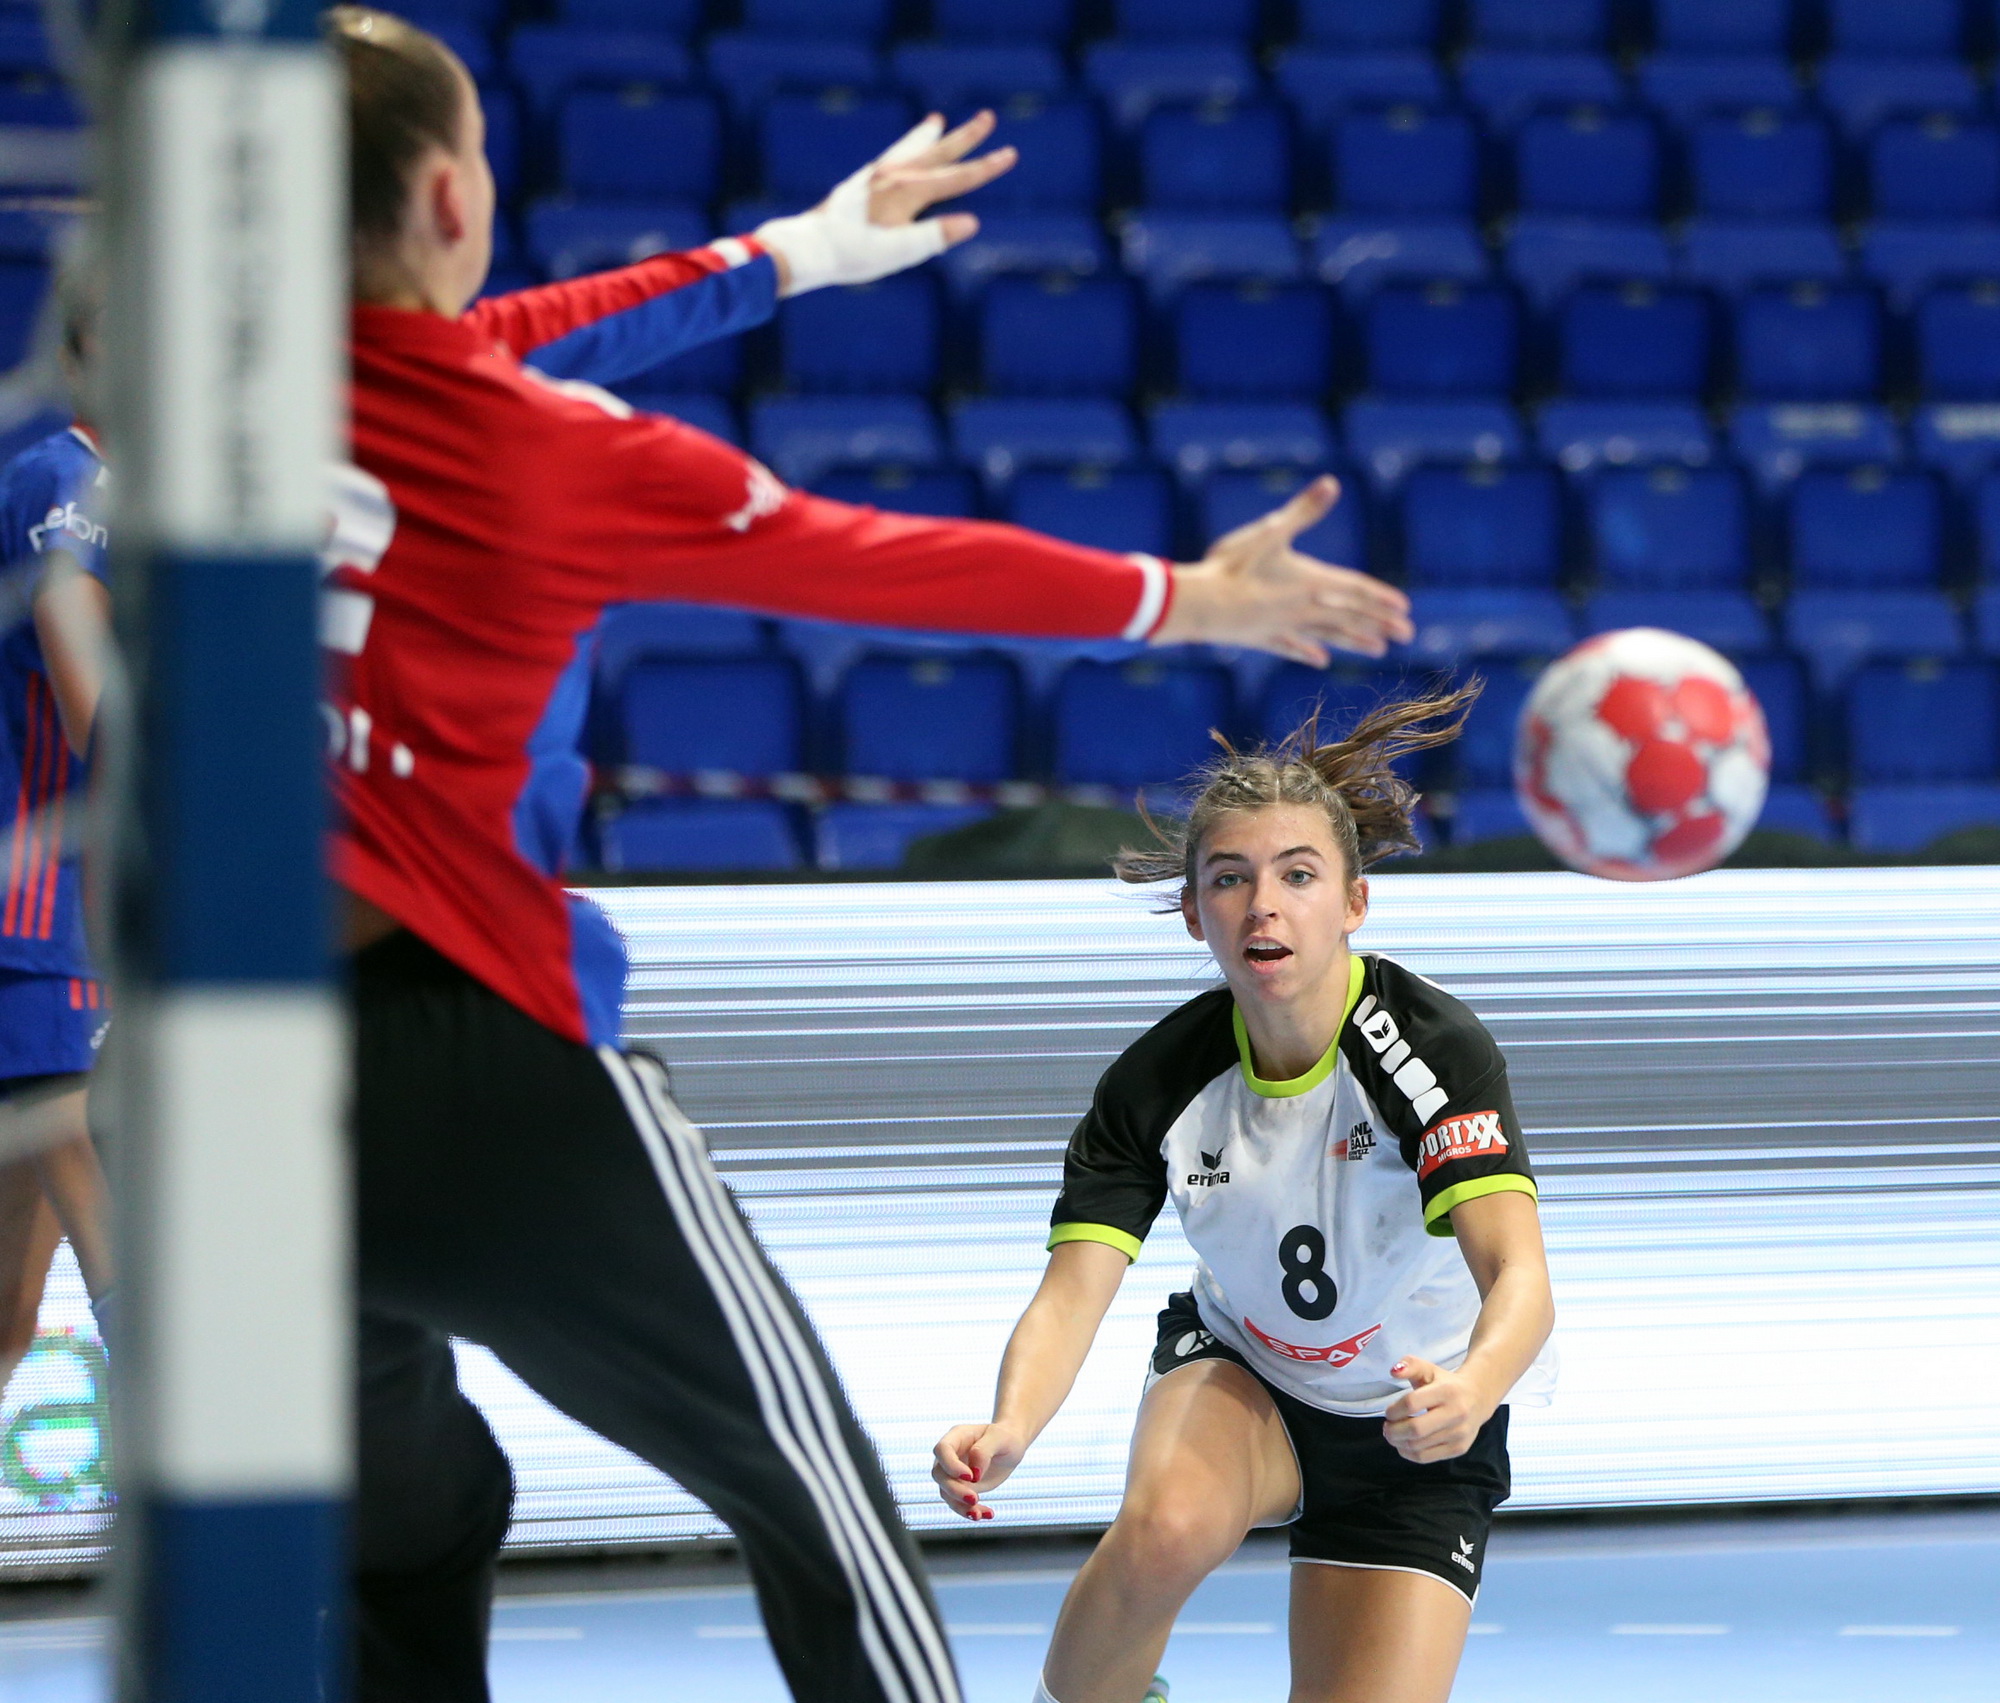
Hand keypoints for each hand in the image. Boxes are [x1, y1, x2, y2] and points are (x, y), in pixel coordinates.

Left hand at [755, 112, 1017, 296]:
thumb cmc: (852, 255)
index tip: (1010, 153)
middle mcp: (893, 177)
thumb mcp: (898, 253)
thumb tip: (971, 223)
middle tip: (988, 117)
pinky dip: (904, 148)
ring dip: (929, 136)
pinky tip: (902, 152)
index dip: (986, 167)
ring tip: (939, 121)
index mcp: (907, 192)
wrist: (808, 247)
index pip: (957, 177)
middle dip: (965, 138)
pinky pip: (891, 158)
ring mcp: (875, 178)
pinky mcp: (860, 185)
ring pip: (911, 149)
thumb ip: (935, 236)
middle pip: (937, 153)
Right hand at [931, 1420, 1029, 1521]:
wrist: (1012, 1447)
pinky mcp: (962, 1488)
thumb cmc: (1005, 1437)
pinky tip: (988, 1514)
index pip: (942, 1449)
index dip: (951, 1465)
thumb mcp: (999, 1438)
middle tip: (974, 1499)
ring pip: (946, 1493)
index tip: (970, 1477)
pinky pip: (959, 1503)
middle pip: (940, 1475)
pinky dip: (970, 1512)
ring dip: (960, 1507)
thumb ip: (984, 1451)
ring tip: (979, 1515)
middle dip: (954, 1490)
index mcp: (957, 1436)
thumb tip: (974, 1473)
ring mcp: (954, 1473)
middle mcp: (951, 1455)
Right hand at [1150, 475, 1414, 663]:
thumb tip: (1331, 482)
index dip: (1380, 598)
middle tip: (1407, 634)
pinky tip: (1321, 660)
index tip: (1405, 608)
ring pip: (1328, 635)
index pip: (1355, 591)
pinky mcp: (1262, 638)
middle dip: (1379, 624)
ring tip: (1378, 650)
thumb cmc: (1233, 566)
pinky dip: (1308, 652)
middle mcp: (1304, 608)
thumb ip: (1303, 511)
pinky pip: (1292, 647)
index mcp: (1310, 582)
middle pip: (1349, 616)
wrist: (1200, 606)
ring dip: (1354, 641)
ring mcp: (1284, 626)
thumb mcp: (1271, 532)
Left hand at [1381, 1355, 1493, 1463]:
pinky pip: (1427, 1457)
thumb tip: (1393, 1371)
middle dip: (1393, 1430)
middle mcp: (1457, 1413)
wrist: (1478, 1398)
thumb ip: (1410, 1365)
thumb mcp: (1428, 1369)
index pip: (1412, 1403)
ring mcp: (1460, 1433)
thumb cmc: (1446, 1383)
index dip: (1394, 1410)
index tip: (1388, 1412)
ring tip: (1393, 1435)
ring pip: (1419, 1446)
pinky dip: (1409, 1453)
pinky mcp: (1460, 1448)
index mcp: (1447, 1391)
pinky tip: (1404, 1445)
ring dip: (1399, 1443)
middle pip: (1415, 1428)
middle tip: (1386, 1427)